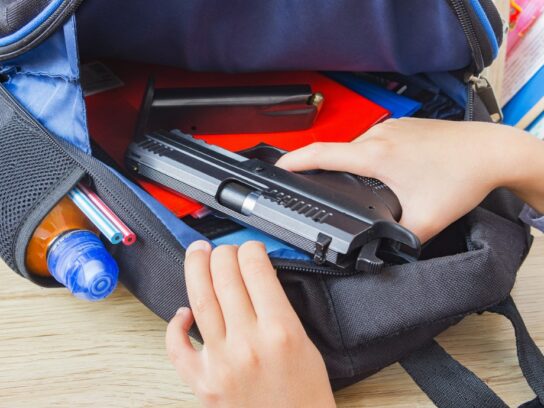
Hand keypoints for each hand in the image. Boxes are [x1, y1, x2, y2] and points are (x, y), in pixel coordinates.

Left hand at [166, 240, 335, 407]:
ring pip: (199, 299)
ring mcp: (221, 362)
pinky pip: (177, 347)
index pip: (255, 269)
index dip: (250, 249)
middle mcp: (248, 343)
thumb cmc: (305, 393)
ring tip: (197, 254)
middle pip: (224, 277)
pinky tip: (182, 312)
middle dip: (223, 253)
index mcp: (281, 330)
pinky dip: (174, 325)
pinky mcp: (203, 382)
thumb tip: (257, 276)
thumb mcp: (306, 340)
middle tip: (223, 249)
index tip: (251, 248)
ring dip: (196, 269)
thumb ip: (280, 307)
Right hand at [276, 117, 543, 242]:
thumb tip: (380, 253)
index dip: (293, 161)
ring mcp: (391, 128)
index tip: (276, 168)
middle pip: (336, 152)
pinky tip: (388, 173)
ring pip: (357, 148)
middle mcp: (379, 136)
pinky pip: (374, 142)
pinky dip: (371, 157)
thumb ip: (399, 241)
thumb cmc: (463, 176)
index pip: (320, 154)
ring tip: (363, 185)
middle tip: (318, 187)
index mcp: (376, 155)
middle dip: (322, 169)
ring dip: (352, 165)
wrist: (492, 151)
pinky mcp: (402, 127)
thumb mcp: (426, 220)